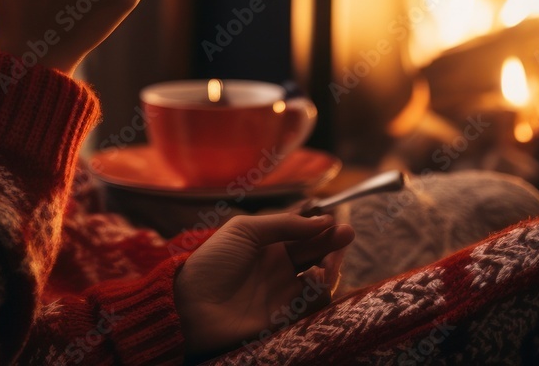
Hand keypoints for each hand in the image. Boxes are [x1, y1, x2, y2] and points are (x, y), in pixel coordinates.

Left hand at [173, 212, 354, 358]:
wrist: (192, 304)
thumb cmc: (213, 262)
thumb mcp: (245, 231)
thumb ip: (283, 225)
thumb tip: (322, 220)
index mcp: (269, 246)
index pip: (303, 236)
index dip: (321, 229)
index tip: (337, 221)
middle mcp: (280, 270)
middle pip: (316, 256)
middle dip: (333, 245)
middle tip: (347, 235)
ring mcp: (284, 294)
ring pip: (320, 282)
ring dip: (330, 268)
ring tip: (328, 260)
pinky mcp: (286, 318)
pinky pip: (312, 305)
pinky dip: (320, 291)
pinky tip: (316, 277)